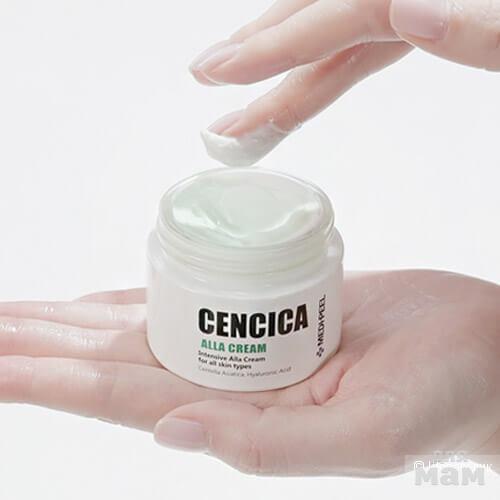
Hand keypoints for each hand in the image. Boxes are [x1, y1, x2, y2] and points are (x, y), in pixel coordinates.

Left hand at [1, 270, 498, 475]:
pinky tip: (98, 299)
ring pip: (140, 326)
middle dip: (40, 343)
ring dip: (74, 318)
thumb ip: (268, 448)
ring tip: (17, 310)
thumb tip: (172, 434)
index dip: (48, 377)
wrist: (481, 349)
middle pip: (112, 359)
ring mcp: (247, 339)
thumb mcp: (367, 438)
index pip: (120, 395)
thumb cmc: (445, 396)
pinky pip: (187, 298)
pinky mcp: (270, 304)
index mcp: (243, 414)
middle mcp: (231, 379)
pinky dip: (137, 296)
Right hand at [192, 0, 499, 165]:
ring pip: (335, 23)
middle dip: (260, 50)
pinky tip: (301, 54)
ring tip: (235, 76)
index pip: (343, 13)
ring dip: (281, 52)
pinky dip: (326, 48)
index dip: (278, 46)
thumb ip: (487, 23)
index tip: (221, 77)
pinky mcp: (437, 3)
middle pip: (322, 13)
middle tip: (205, 80)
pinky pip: (366, 30)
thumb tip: (405, 12)